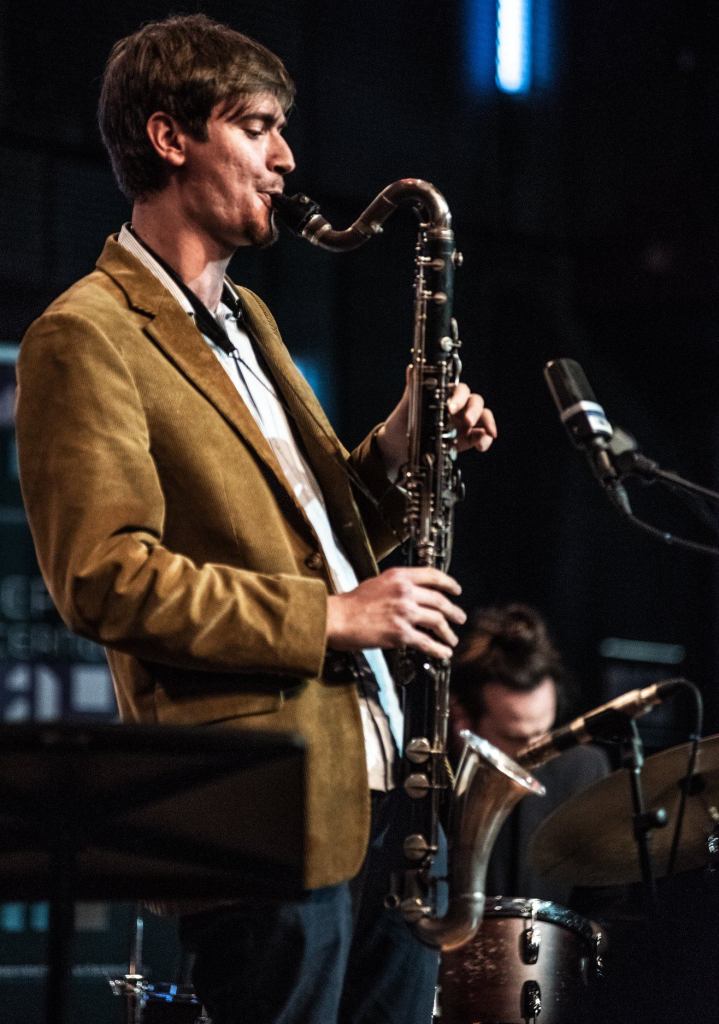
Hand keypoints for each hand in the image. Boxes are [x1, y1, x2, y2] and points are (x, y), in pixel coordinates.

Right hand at [325, 566, 466, 659]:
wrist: (338, 618)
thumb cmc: (352, 603)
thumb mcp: (377, 583)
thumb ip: (398, 585)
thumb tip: (414, 593)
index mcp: (400, 577)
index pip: (432, 576)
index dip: (449, 583)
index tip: (456, 590)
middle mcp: (405, 592)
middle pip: (439, 600)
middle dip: (453, 611)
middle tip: (460, 617)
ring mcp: (405, 612)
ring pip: (437, 621)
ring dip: (448, 632)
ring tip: (452, 639)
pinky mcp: (401, 633)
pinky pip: (426, 642)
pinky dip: (438, 649)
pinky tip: (443, 653)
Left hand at [375, 369, 496, 477]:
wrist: (399, 447)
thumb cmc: (403, 423)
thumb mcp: (407, 407)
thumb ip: (413, 389)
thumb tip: (412, 368)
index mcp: (446, 395)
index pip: (460, 390)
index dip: (459, 397)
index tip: (451, 408)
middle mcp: (458, 406)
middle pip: (475, 401)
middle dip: (474, 411)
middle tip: (467, 422)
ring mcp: (464, 422)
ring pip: (483, 416)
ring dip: (486, 423)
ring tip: (484, 436)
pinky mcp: (467, 439)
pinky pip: (482, 436)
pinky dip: (485, 440)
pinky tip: (481, 446)